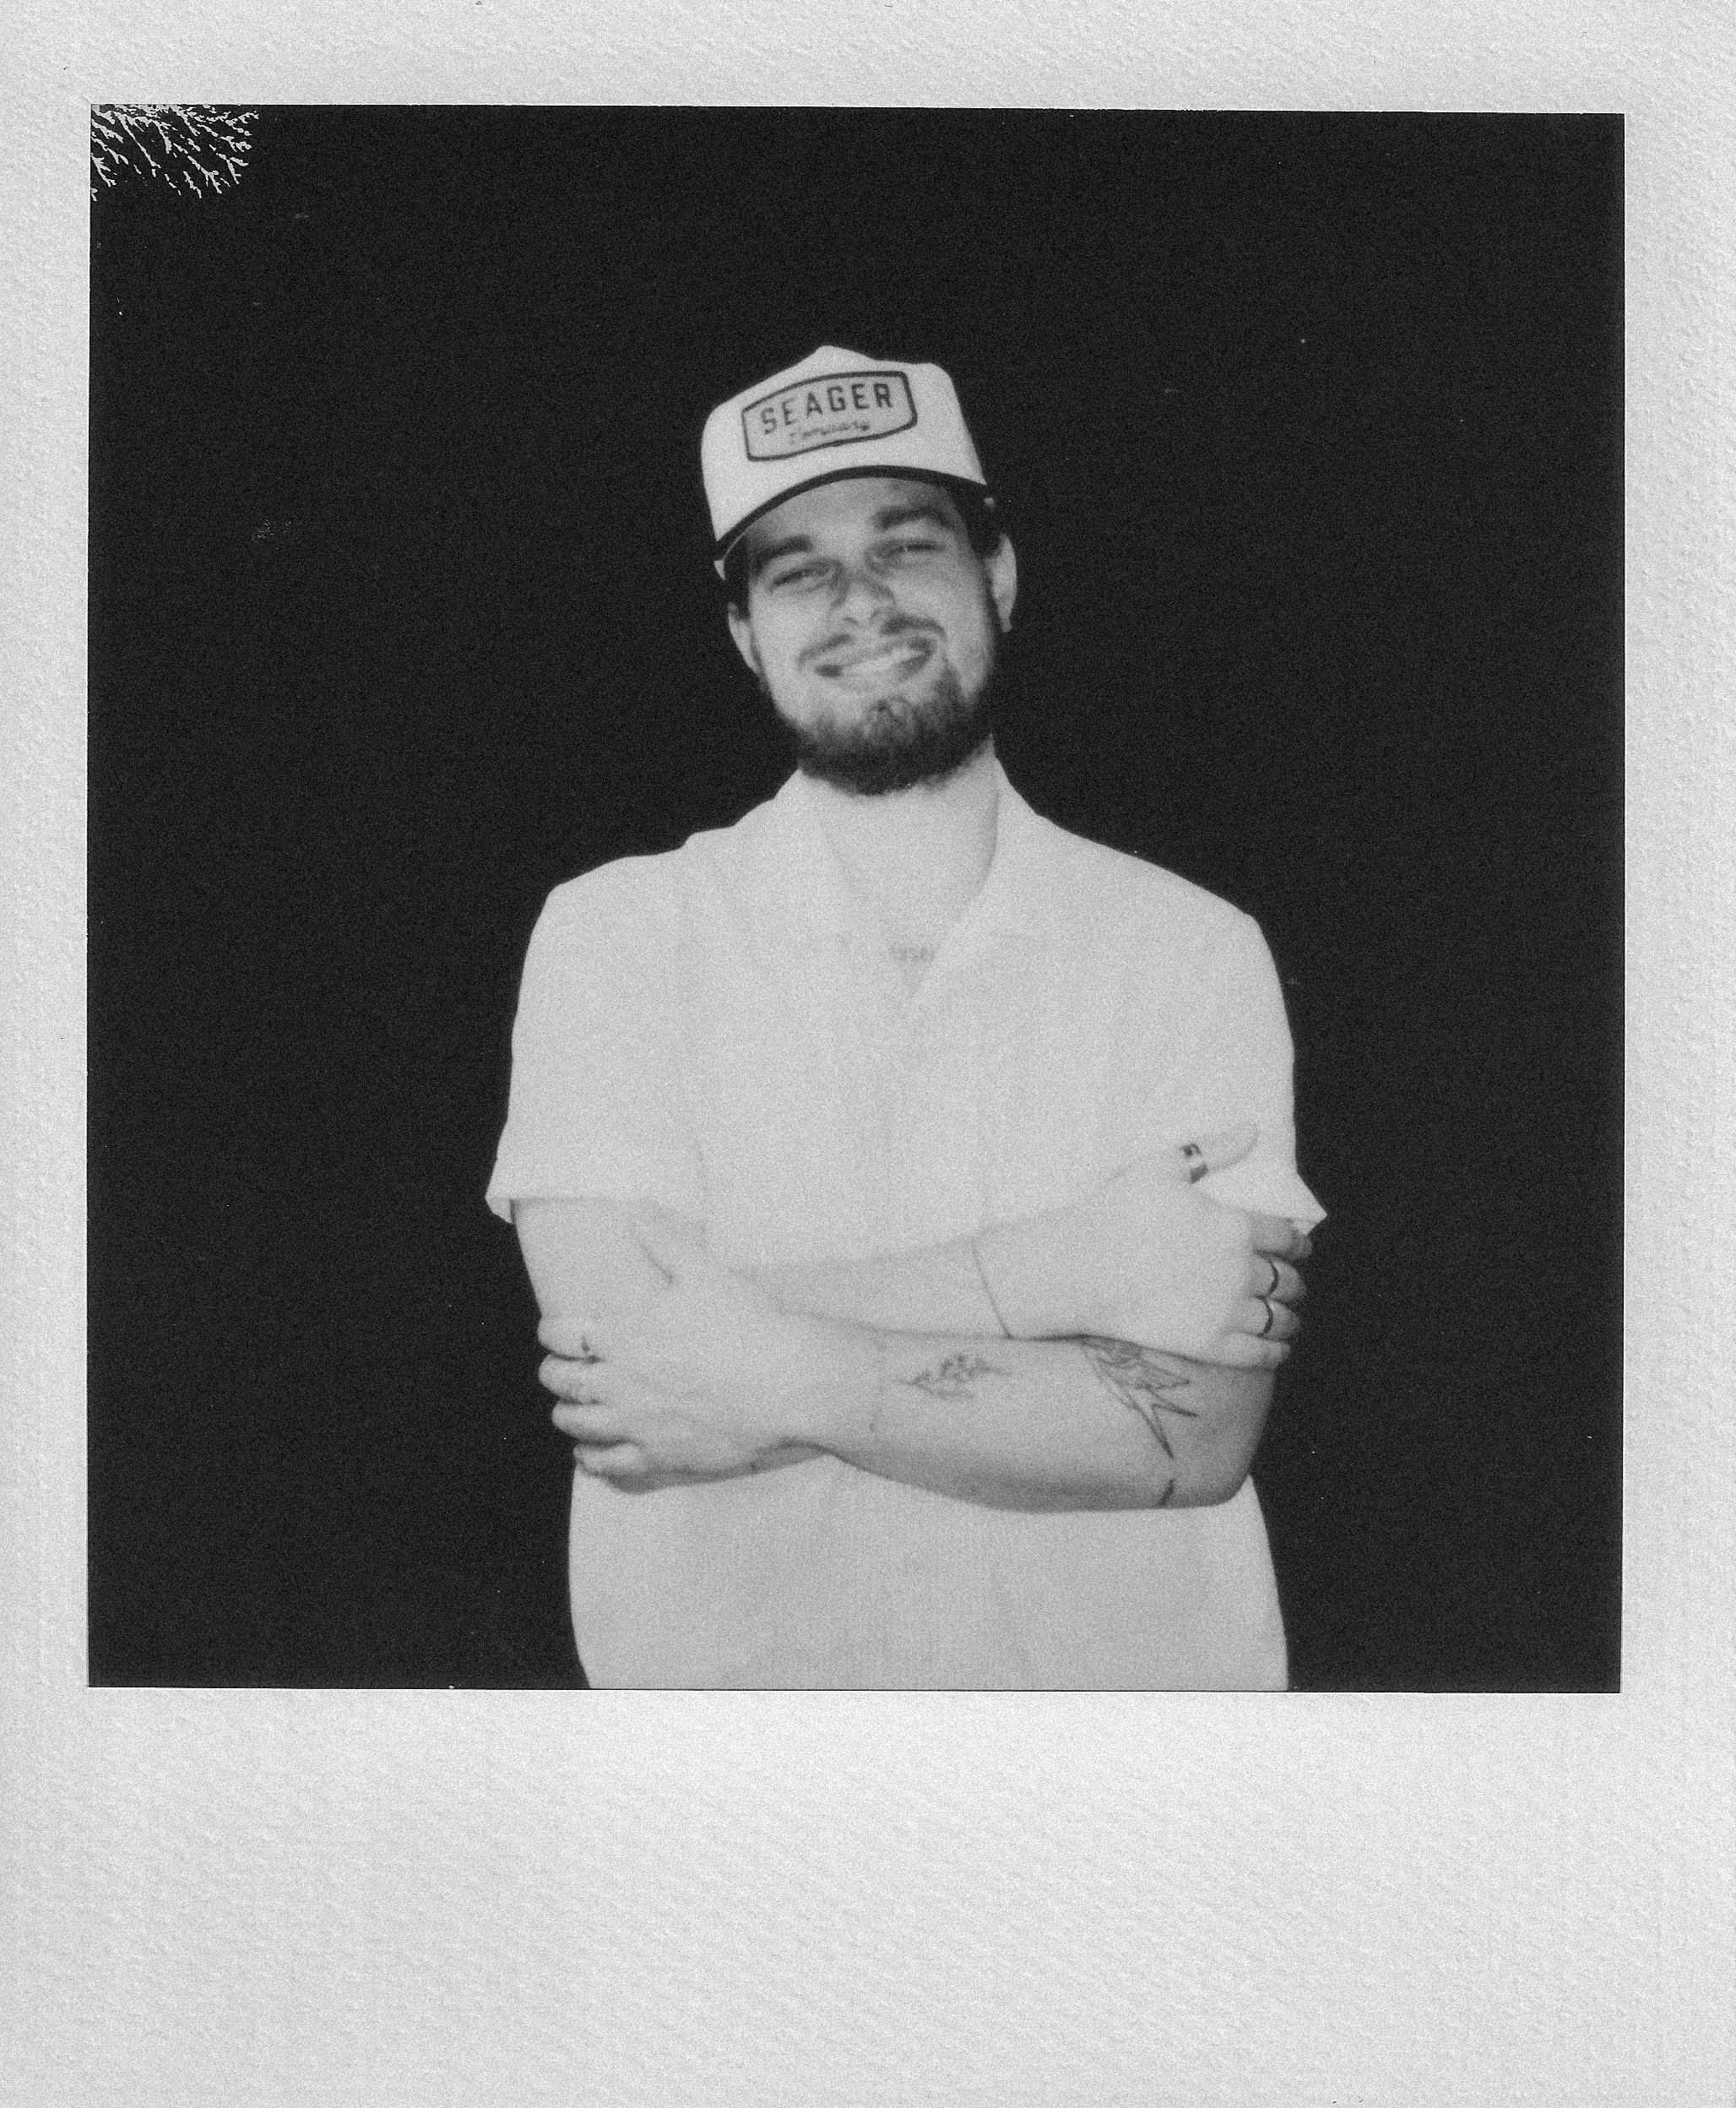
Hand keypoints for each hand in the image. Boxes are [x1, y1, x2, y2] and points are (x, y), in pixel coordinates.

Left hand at [538, 1209, 845, 1486]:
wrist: (784, 1383)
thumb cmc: (745, 1324)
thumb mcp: (702, 1270)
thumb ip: (661, 1239)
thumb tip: (635, 1207)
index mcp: (622, 1333)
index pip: (560, 1334)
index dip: (551, 1331)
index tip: (552, 1331)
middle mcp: (617, 1380)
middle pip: (560, 1379)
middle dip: (553, 1372)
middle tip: (557, 1369)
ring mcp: (634, 1422)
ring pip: (575, 1422)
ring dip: (565, 1413)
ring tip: (568, 1408)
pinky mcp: (656, 1455)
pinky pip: (606, 1464)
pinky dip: (589, 1458)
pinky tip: (588, 1454)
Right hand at [1107, 1126, 1310, 1366]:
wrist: (1078, 1268)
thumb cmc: (1116, 1212)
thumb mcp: (1161, 1167)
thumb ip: (1212, 1151)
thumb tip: (1253, 1129)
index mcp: (1235, 1226)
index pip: (1288, 1237)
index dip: (1300, 1243)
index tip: (1301, 1249)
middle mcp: (1240, 1271)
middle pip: (1289, 1279)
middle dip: (1296, 1280)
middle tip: (1294, 1283)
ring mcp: (1226, 1311)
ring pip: (1280, 1318)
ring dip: (1291, 1316)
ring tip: (1289, 1316)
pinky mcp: (1210, 1345)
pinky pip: (1261, 1354)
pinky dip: (1277, 1352)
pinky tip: (1277, 1348)